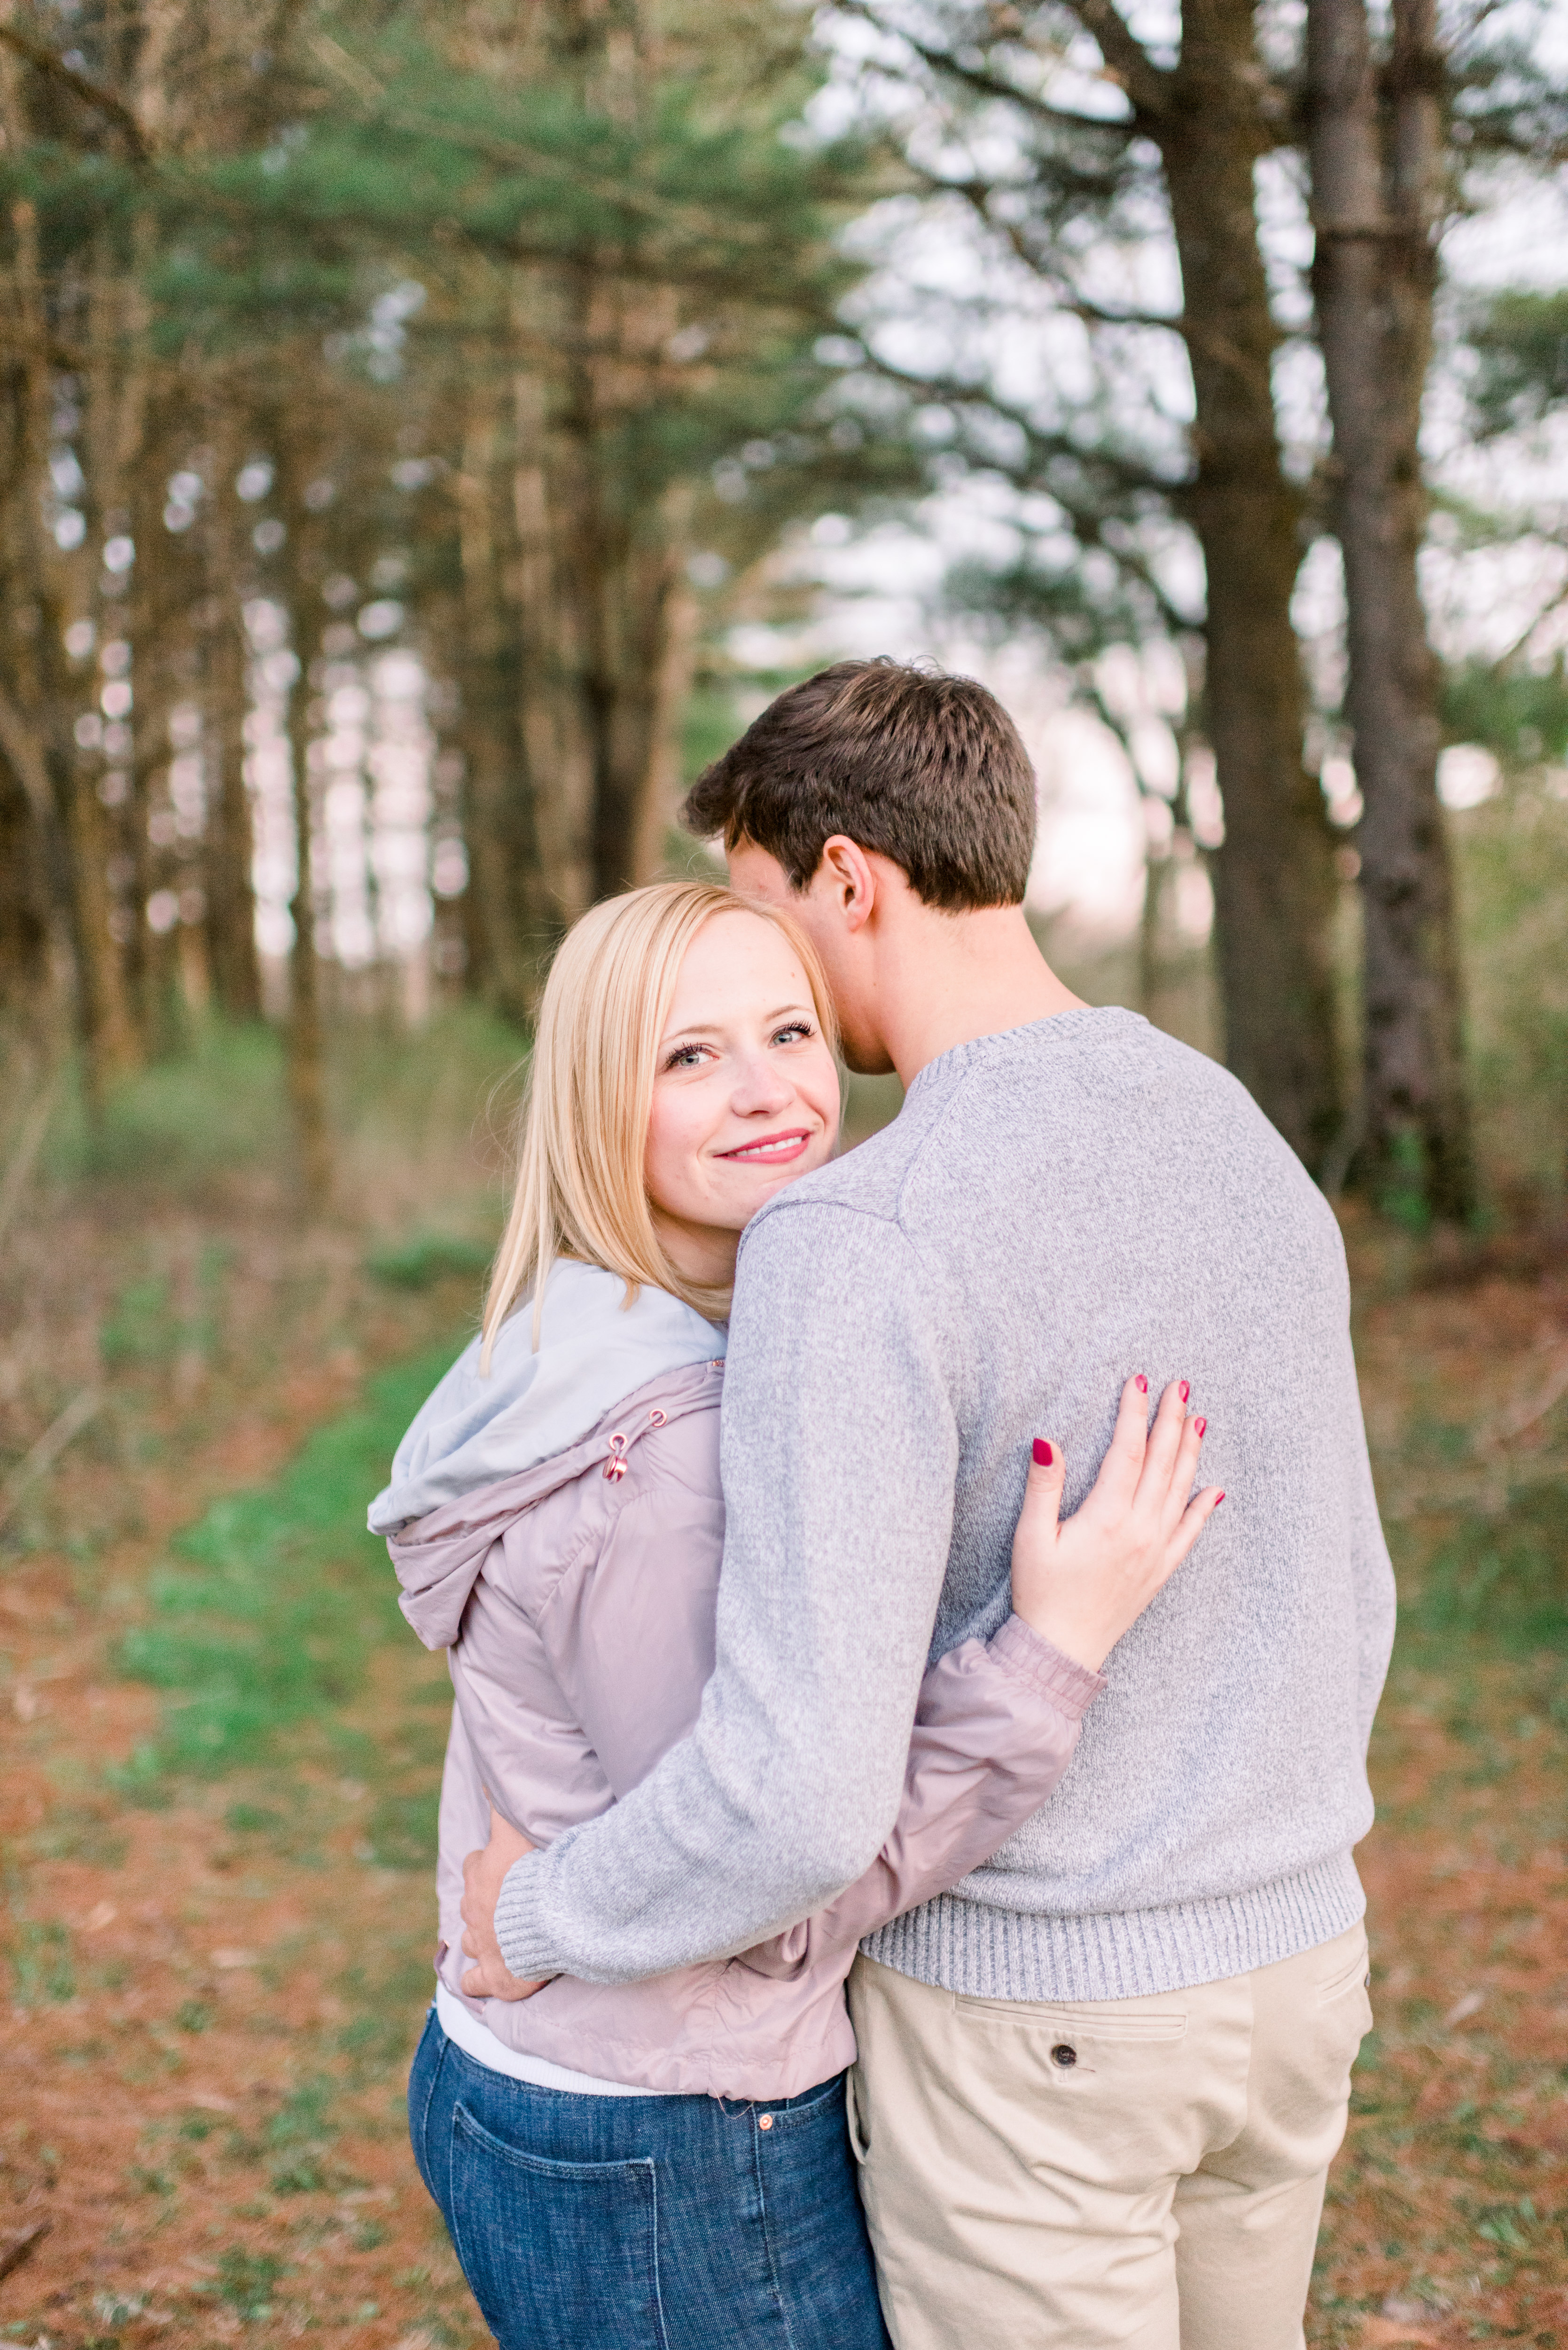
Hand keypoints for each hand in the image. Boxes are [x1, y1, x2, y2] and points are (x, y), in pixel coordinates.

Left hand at [460, 1804, 549, 2001]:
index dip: (487, 1864)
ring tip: (496, 1938)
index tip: (502, 1867)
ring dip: (480, 1938)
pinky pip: (474, 1983)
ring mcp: (482, 1945)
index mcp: (481, 1876)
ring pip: (470, 1940)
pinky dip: (477, 1982)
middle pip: (470, 1902)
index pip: (476, 1863)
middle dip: (482, 1902)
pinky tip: (482, 1981)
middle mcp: (475, 1911)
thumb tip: (486, 1780)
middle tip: (503, 1901)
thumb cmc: (535, 1875)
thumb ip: (502, 1808)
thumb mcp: (515, 1833)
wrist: (549, 1921)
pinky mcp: (493, 1977)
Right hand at [1010, 1376, 1222, 1672]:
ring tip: (1198, 1420)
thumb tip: (1047, 1440)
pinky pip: (1189, 1533)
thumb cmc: (1040, 1593)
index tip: (1138, 1381)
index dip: (1134, 1413)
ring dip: (1190, 1453)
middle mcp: (1140, 1531)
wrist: (1062, 1649)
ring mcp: (1155, 1551)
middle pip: (1162, 1464)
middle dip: (1171, 1421)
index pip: (1128, 1451)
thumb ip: (1044, 1487)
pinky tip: (1213, 1490)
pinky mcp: (1160, 1571)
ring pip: (1180, 1491)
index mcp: (1107, 1518)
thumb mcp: (1031, 1537)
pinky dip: (1202, 1509)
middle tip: (1180, 1387)